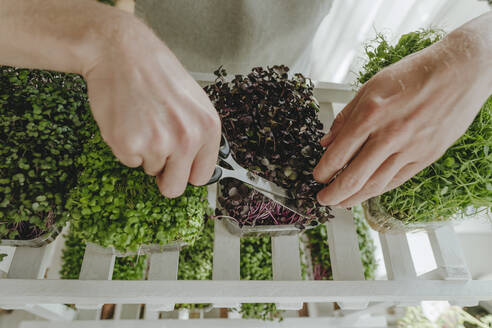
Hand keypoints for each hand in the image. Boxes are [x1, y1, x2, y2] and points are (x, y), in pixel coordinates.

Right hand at [84, 16, 220, 197]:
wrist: (121, 51)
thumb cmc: (157, 73)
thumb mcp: (194, 102)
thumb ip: (199, 136)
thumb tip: (196, 167)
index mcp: (208, 128)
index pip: (201, 177)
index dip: (186, 173)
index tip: (178, 167)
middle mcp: (187, 139)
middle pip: (174, 188)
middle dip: (164, 176)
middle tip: (155, 149)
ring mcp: (157, 143)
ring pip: (149, 170)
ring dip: (143, 152)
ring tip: (141, 120)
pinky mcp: (128, 144)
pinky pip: (127, 161)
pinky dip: (125, 146)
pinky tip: (128, 120)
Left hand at [313, 24, 491, 207]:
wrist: (459, 71)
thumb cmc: (414, 73)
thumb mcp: (370, 87)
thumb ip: (346, 117)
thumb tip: (327, 141)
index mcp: (371, 114)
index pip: (338, 155)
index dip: (323, 171)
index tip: (317, 176)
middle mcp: (390, 135)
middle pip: (354, 178)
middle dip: (333, 194)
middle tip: (323, 199)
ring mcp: (410, 148)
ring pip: (376, 184)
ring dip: (354, 198)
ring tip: (341, 202)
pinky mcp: (427, 156)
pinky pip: (397, 180)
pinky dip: (378, 190)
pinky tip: (367, 193)